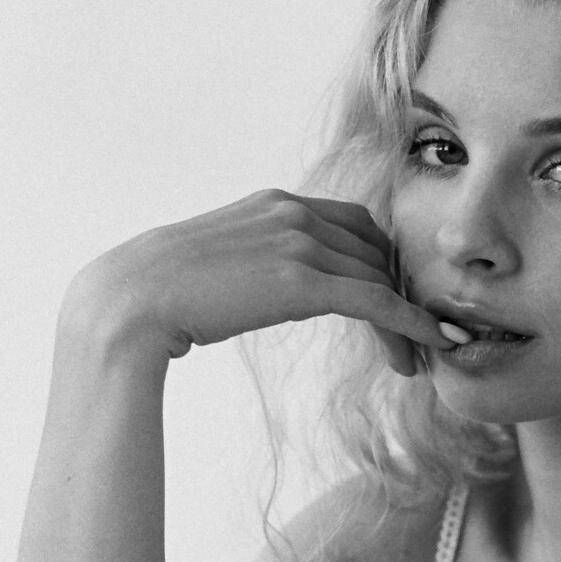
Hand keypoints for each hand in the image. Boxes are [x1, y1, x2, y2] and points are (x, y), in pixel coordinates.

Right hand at [66, 189, 451, 376]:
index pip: (354, 226)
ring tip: (416, 359)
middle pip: (375, 252)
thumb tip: (257, 288)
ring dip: (407, 321)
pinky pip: (376, 301)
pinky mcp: (302, 281)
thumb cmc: (161, 291)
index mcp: (276, 202)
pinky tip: (429, 345)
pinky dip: (411, 323)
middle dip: (401, 295)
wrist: (132, 297)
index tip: (391, 303)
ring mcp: (299, 242)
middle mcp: (294, 211)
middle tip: (414, 338)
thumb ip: (253, 262)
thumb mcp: (219, 262)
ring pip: (380, 279)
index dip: (382, 266)